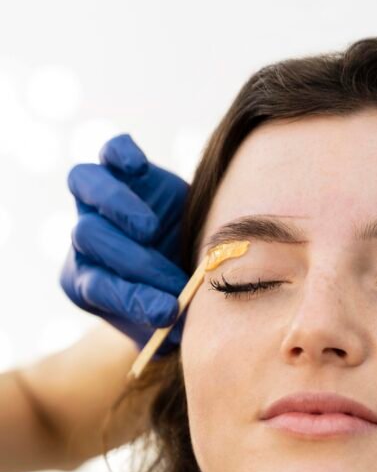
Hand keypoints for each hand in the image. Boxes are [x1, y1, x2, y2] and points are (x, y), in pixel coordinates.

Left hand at [60, 133, 189, 356]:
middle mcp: (87, 238)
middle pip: (88, 236)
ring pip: (83, 184)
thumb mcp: (174, 320)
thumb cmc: (185, 300)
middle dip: (137, 263)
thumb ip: (169, 319)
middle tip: (177, 280)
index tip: (169, 313)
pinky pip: (111, 151)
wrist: (198, 266)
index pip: (98, 287)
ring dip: (116, 207)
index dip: (134, 300)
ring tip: (149, 229)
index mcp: (87, 283)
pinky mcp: (130, 171)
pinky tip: (137, 168)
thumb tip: (174, 316)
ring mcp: (103, 199)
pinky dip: (121, 155)